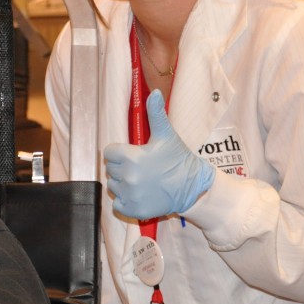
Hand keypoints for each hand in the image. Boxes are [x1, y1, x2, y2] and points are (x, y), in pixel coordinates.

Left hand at [103, 90, 214, 218]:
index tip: (134, 154)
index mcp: (131, 157)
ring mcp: (130, 195)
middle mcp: (128, 177)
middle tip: (141, 167)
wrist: (193, 188)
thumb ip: (155, 113)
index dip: (121, 152)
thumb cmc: (179, 159)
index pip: (109, 153)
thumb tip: (154, 92)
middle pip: (111, 169)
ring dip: (123, 184)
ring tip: (142, 180)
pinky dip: (126, 201)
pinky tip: (141, 194)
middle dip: (122, 167)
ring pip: (113, 186)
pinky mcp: (134, 210)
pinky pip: (118, 204)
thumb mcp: (166, 135)